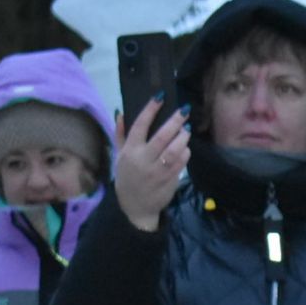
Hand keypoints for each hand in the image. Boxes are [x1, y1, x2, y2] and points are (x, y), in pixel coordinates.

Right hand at [113, 99, 190, 232]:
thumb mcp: (119, 156)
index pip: (140, 126)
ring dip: (183, 137)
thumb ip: (120, 134)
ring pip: (175, 150)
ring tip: (186, 130)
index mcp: (130, 151)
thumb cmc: (127, 177)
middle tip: (184, 111)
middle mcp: (144, 160)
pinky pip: (181, 163)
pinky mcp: (169, 180)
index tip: (160, 97)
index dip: (150, 110)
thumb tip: (121, 112)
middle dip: (174, 121)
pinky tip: (186, 147)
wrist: (135, 206)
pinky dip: (186, 152)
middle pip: (162, 137)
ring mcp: (158, 171)